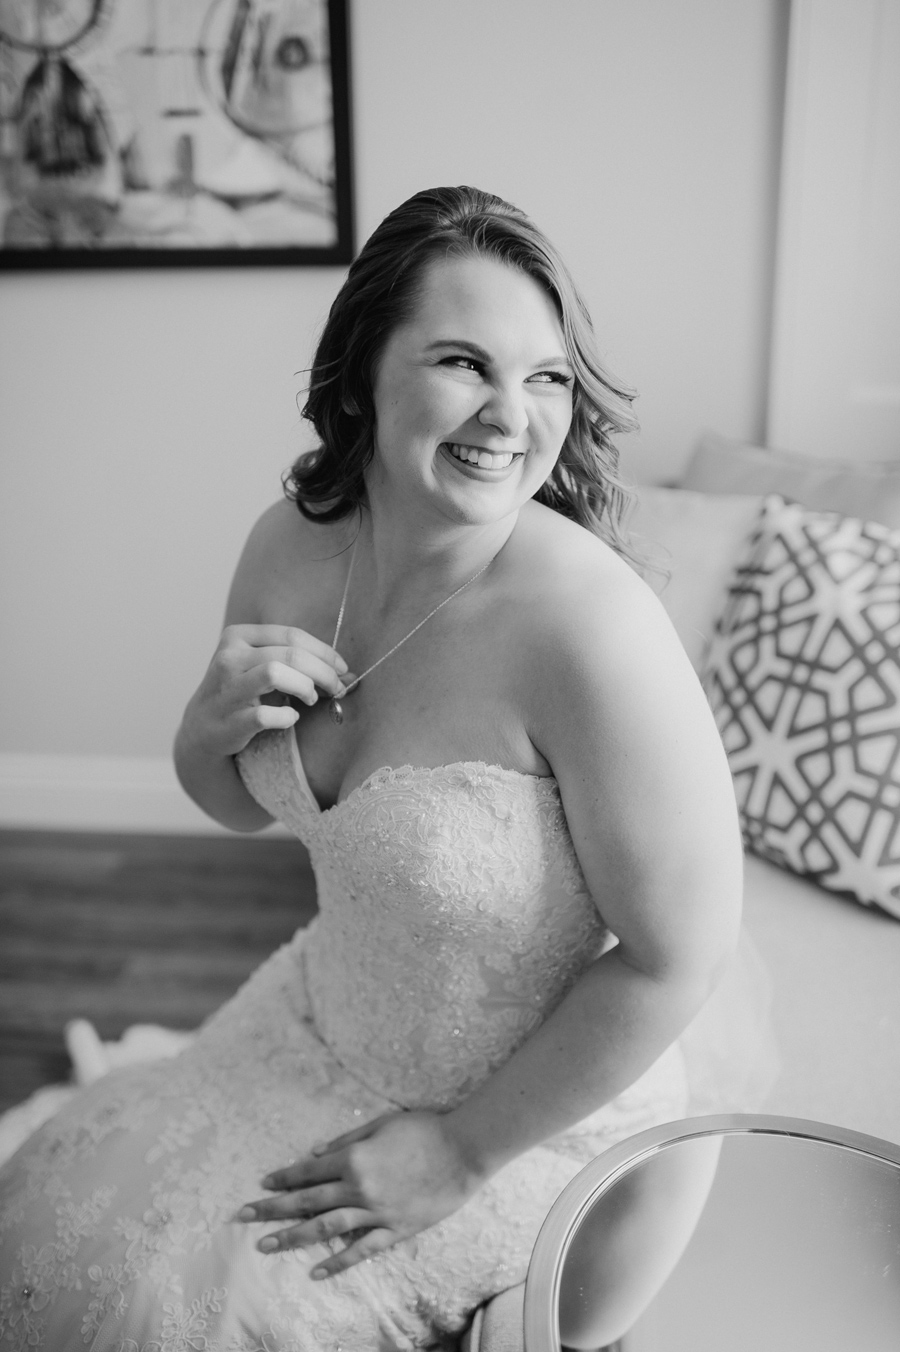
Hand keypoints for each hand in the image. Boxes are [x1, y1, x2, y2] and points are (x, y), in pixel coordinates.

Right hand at [181, 623, 353, 758]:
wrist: (202, 727)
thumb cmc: (242, 692)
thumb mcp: (261, 667)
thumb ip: (298, 664)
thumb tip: (348, 674)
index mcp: (238, 635)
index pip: (292, 635)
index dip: (324, 652)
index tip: (342, 668)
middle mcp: (228, 657)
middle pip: (290, 654)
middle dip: (323, 672)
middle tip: (336, 688)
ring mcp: (225, 688)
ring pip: (275, 673)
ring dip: (304, 687)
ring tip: (311, 699)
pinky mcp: (228, 720)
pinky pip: (265, 714)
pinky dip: (287, 716)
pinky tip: (291, 718)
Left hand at [237, 1111, 484, 1276]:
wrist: (464, 1149)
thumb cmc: (425, 1128)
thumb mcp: (383, 1124)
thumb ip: (347, 1141)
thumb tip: (316, 1154)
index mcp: (355, 1159)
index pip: (309, 1171)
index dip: (284, 1178)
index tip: (262, 1185)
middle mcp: (360, 1188)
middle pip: (308, 1202)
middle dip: (273, 1209)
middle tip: (243, 1216)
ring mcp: (377, 1212)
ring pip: (326, 1229)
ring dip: (293, 1237)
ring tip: (266, 1245)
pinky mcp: (395, 1230)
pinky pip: (361, 1250)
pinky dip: (338, 1262)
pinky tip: (316, 1272)